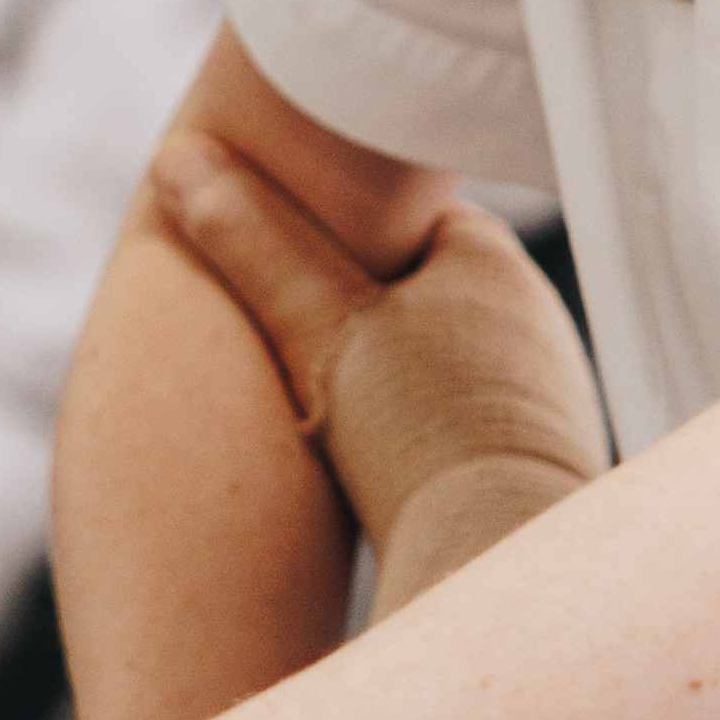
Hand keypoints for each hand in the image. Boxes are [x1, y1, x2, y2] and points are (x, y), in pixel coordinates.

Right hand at [151, 142, 604, 549]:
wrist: (505, 563)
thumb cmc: (419, 435)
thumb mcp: (317, 326)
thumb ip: (252, 244)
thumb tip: (177, 157)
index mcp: (493, 262)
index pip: (405, 222)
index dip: (336, 237)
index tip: (284, 259)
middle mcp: (533, 323)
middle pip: (422, 295)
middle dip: (359, 315)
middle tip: (291, 341)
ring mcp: (543, 401)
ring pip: (441, 369)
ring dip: (389, 385)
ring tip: (330, 418)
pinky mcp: (533, 469)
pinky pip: (460, 433)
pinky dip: (417, 440)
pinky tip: (378, 472)